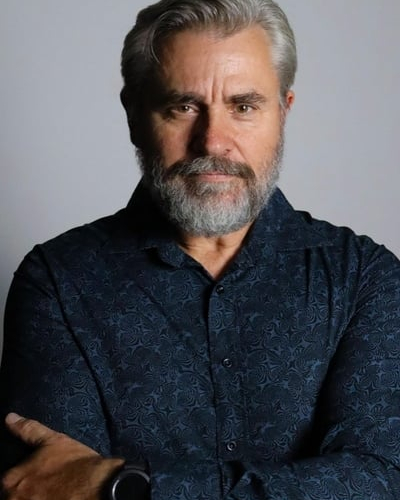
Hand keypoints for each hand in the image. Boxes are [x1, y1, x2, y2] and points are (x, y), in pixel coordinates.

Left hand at [1, 413, 123, 499]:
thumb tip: (10, 418)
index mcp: (12, 479)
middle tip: (47, 485)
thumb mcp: (53, 441)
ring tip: (53, 492)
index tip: (37, 477)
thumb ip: (28, 430)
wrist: (98, 486)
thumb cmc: (75, 463)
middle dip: (26, 492)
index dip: (22, 479)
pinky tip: (58, 497)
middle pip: (13, 496)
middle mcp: (14, 499)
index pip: (7, 482)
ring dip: (35, 497)